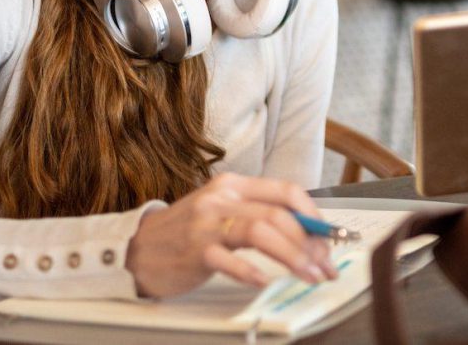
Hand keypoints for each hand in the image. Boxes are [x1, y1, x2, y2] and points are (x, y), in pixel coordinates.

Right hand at [125, 172, 337, 296]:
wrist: (136, 249)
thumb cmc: (186, 233)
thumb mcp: (223, 213)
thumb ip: (258, 216)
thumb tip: (307, 234)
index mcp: (234, 184)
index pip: (286, 191)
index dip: (314, 216)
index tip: (330, 239)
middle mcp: (222, 198)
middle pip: (278, 215)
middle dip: (310, 243)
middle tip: (325, 266)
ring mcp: (206, 223)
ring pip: (261, 231)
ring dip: (292, 256)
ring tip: (308, 275)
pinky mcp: (193, 250)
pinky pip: (228, 259)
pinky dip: (250, 271)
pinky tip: (264, 282)